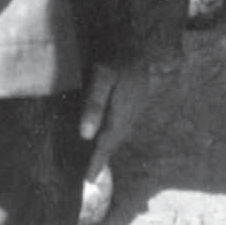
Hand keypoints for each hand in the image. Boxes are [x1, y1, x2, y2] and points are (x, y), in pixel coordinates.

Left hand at [78, 58, 150, 178]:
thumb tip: (85, 135)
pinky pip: (121, 125)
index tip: (88, 180)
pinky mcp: (133, 102)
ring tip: (97, 158)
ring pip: (118, 135)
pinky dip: (112, 134)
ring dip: (108, 147)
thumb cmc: (118, 59)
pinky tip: (106, 132)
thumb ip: (94, 104)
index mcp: (121, 116)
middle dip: (102, 158)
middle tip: (90, 175)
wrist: (140, 44)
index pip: (106, 145)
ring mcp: (133, 110)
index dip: (97, 162)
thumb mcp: (102, 77)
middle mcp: (129, 118)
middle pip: (113, 143)